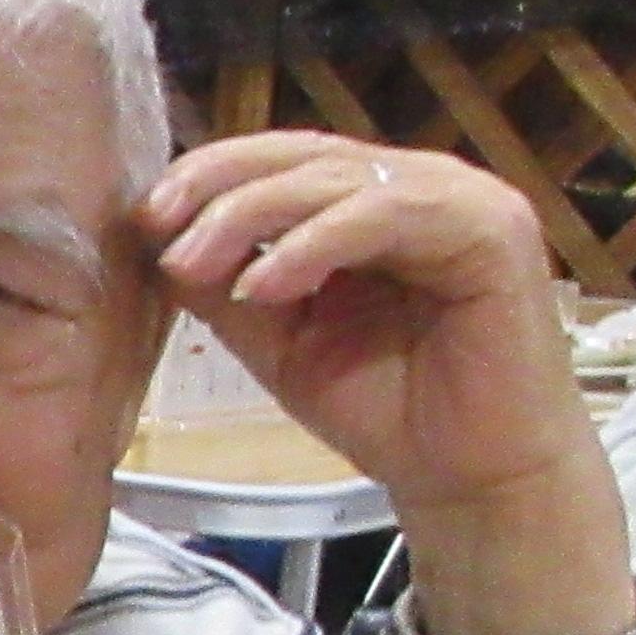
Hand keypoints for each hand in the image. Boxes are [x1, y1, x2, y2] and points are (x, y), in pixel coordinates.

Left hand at [139, 135, 635, 634]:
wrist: (472, 480)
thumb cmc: (388, 409)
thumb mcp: (280, 341)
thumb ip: (227, 286)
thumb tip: (156, 240)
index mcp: (371, 201)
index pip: (283, 159)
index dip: (210, 175)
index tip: (144, 218)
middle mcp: (419, 185)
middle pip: (303, 154)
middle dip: (219, 186)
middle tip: (156, 226)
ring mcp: (462, 200)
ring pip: (336, 178)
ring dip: (252, 215)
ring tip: (195, 265)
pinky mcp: (491, 230)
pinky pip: (386, 216)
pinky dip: (315, 245)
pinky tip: (266, 285)